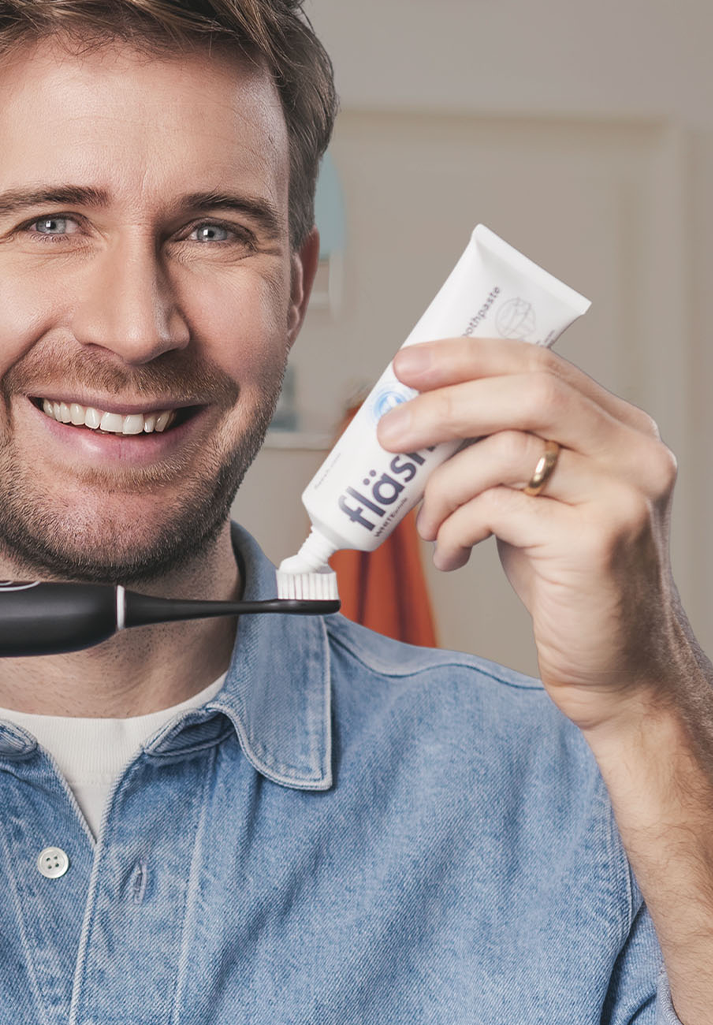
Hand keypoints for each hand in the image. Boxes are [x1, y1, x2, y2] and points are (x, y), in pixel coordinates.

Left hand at [376, 337, 685, 730]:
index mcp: (623, 428)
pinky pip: (496, 510)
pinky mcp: (594, 543)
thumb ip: (503, 452)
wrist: (620, 666)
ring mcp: (622, 496)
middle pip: (529, 392)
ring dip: (443, 485)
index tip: (408, 364)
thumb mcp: (540, 498)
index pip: (540, 364)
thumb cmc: (567, 579)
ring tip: (428, 523)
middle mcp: (635, 453)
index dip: (467, 357)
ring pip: (505, 450)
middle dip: (444, 405)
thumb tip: (417, 419)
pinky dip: (456, 528)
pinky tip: (452, 554)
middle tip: (389, 432)